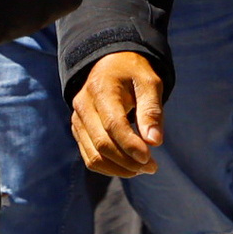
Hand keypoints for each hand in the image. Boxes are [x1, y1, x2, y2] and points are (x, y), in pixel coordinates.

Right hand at [72, 50, 164, 177]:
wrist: (110, 64)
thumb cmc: (133, 73)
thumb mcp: (149, 83)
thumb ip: (151, 111)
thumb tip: (154, 142)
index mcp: (101, 89)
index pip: (113, 124)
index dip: (130, 145)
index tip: (150, 159)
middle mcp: (83, 105)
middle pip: (102, 144)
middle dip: (128, 161)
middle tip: (153, 167)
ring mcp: (78, 120)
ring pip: (93, 156)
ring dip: (119, 169)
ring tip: (143, 168)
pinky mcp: (78, 131)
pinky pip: (90, 158)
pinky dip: (109, 168)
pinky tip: (129, 167)